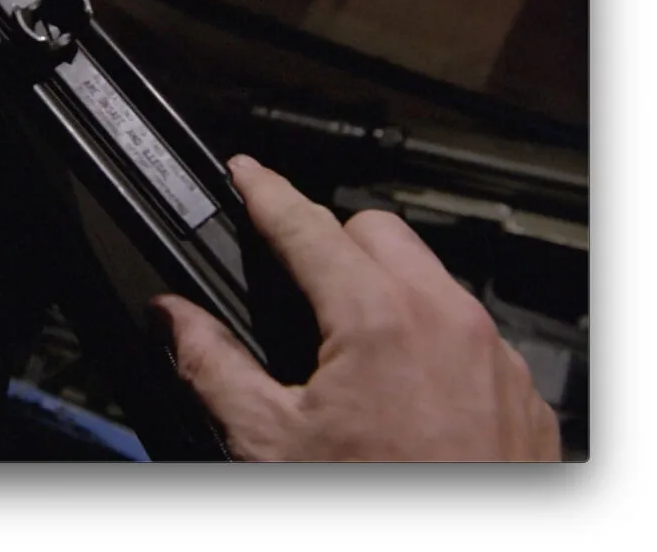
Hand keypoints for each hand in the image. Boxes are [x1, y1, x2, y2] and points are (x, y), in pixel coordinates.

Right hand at [152, 155, 560, 461]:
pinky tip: (402, 387)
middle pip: (376, 232)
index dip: (265, 192)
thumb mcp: (272, 445)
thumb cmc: (375, 514)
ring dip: (382, 287)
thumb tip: (172, 317)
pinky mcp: (516, 390)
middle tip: (294, 282)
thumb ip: (212, 366)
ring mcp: (491, 355)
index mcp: (378, 320)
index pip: (306, 225)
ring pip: (428, 277)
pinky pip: (468, 329)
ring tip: (346, 344)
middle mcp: (447, 322)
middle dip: (329, 241)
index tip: (245, 174)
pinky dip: (429, 335)